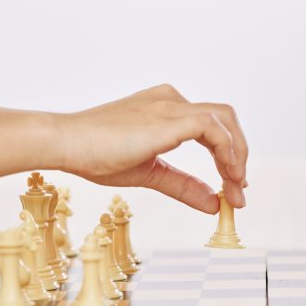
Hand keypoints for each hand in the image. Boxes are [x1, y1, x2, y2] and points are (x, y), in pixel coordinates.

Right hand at [0, 84, 247, 213]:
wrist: (65, 143)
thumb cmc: (95, 155)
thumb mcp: (149, 173)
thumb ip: (183, 186)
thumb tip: (214, 204)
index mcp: (165, 108)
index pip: (210, 125)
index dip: (227, 155)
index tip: (231, 185)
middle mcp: (171, 100)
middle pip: (225, 119)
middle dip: (239, 154)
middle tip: (239, 189)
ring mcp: (171, 105)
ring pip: (225, 121)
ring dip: (237, 157)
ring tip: (235, 189)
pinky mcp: (170, 117)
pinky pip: (214, 130)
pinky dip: (227, 153)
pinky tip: (226, 177)